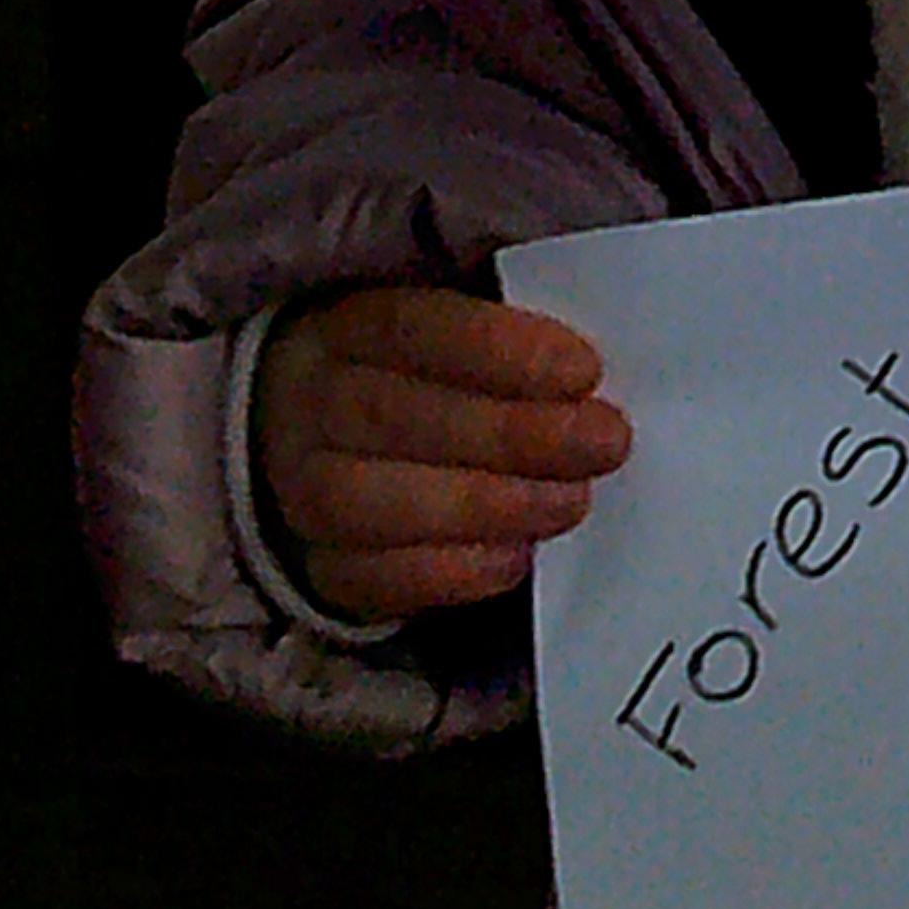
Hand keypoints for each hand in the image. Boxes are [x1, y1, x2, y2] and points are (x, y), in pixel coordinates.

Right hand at [253, 286, 631, 622]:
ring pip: (374, 504)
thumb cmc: (420, 381)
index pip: (410, 328)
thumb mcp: (452, 333)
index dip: (498, 350)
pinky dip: (452, 571)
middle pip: (395, 418)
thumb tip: (589, 363)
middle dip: (514, 434)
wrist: (331, 450)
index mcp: (344, 330)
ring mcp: (303, 492)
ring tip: (570, 501)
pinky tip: (516, 556)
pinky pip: (374, 579)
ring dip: (488, 505)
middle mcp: (308, 408)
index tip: (583, 370)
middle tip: (604, 442)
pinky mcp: (323, 567)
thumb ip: (511, 341)